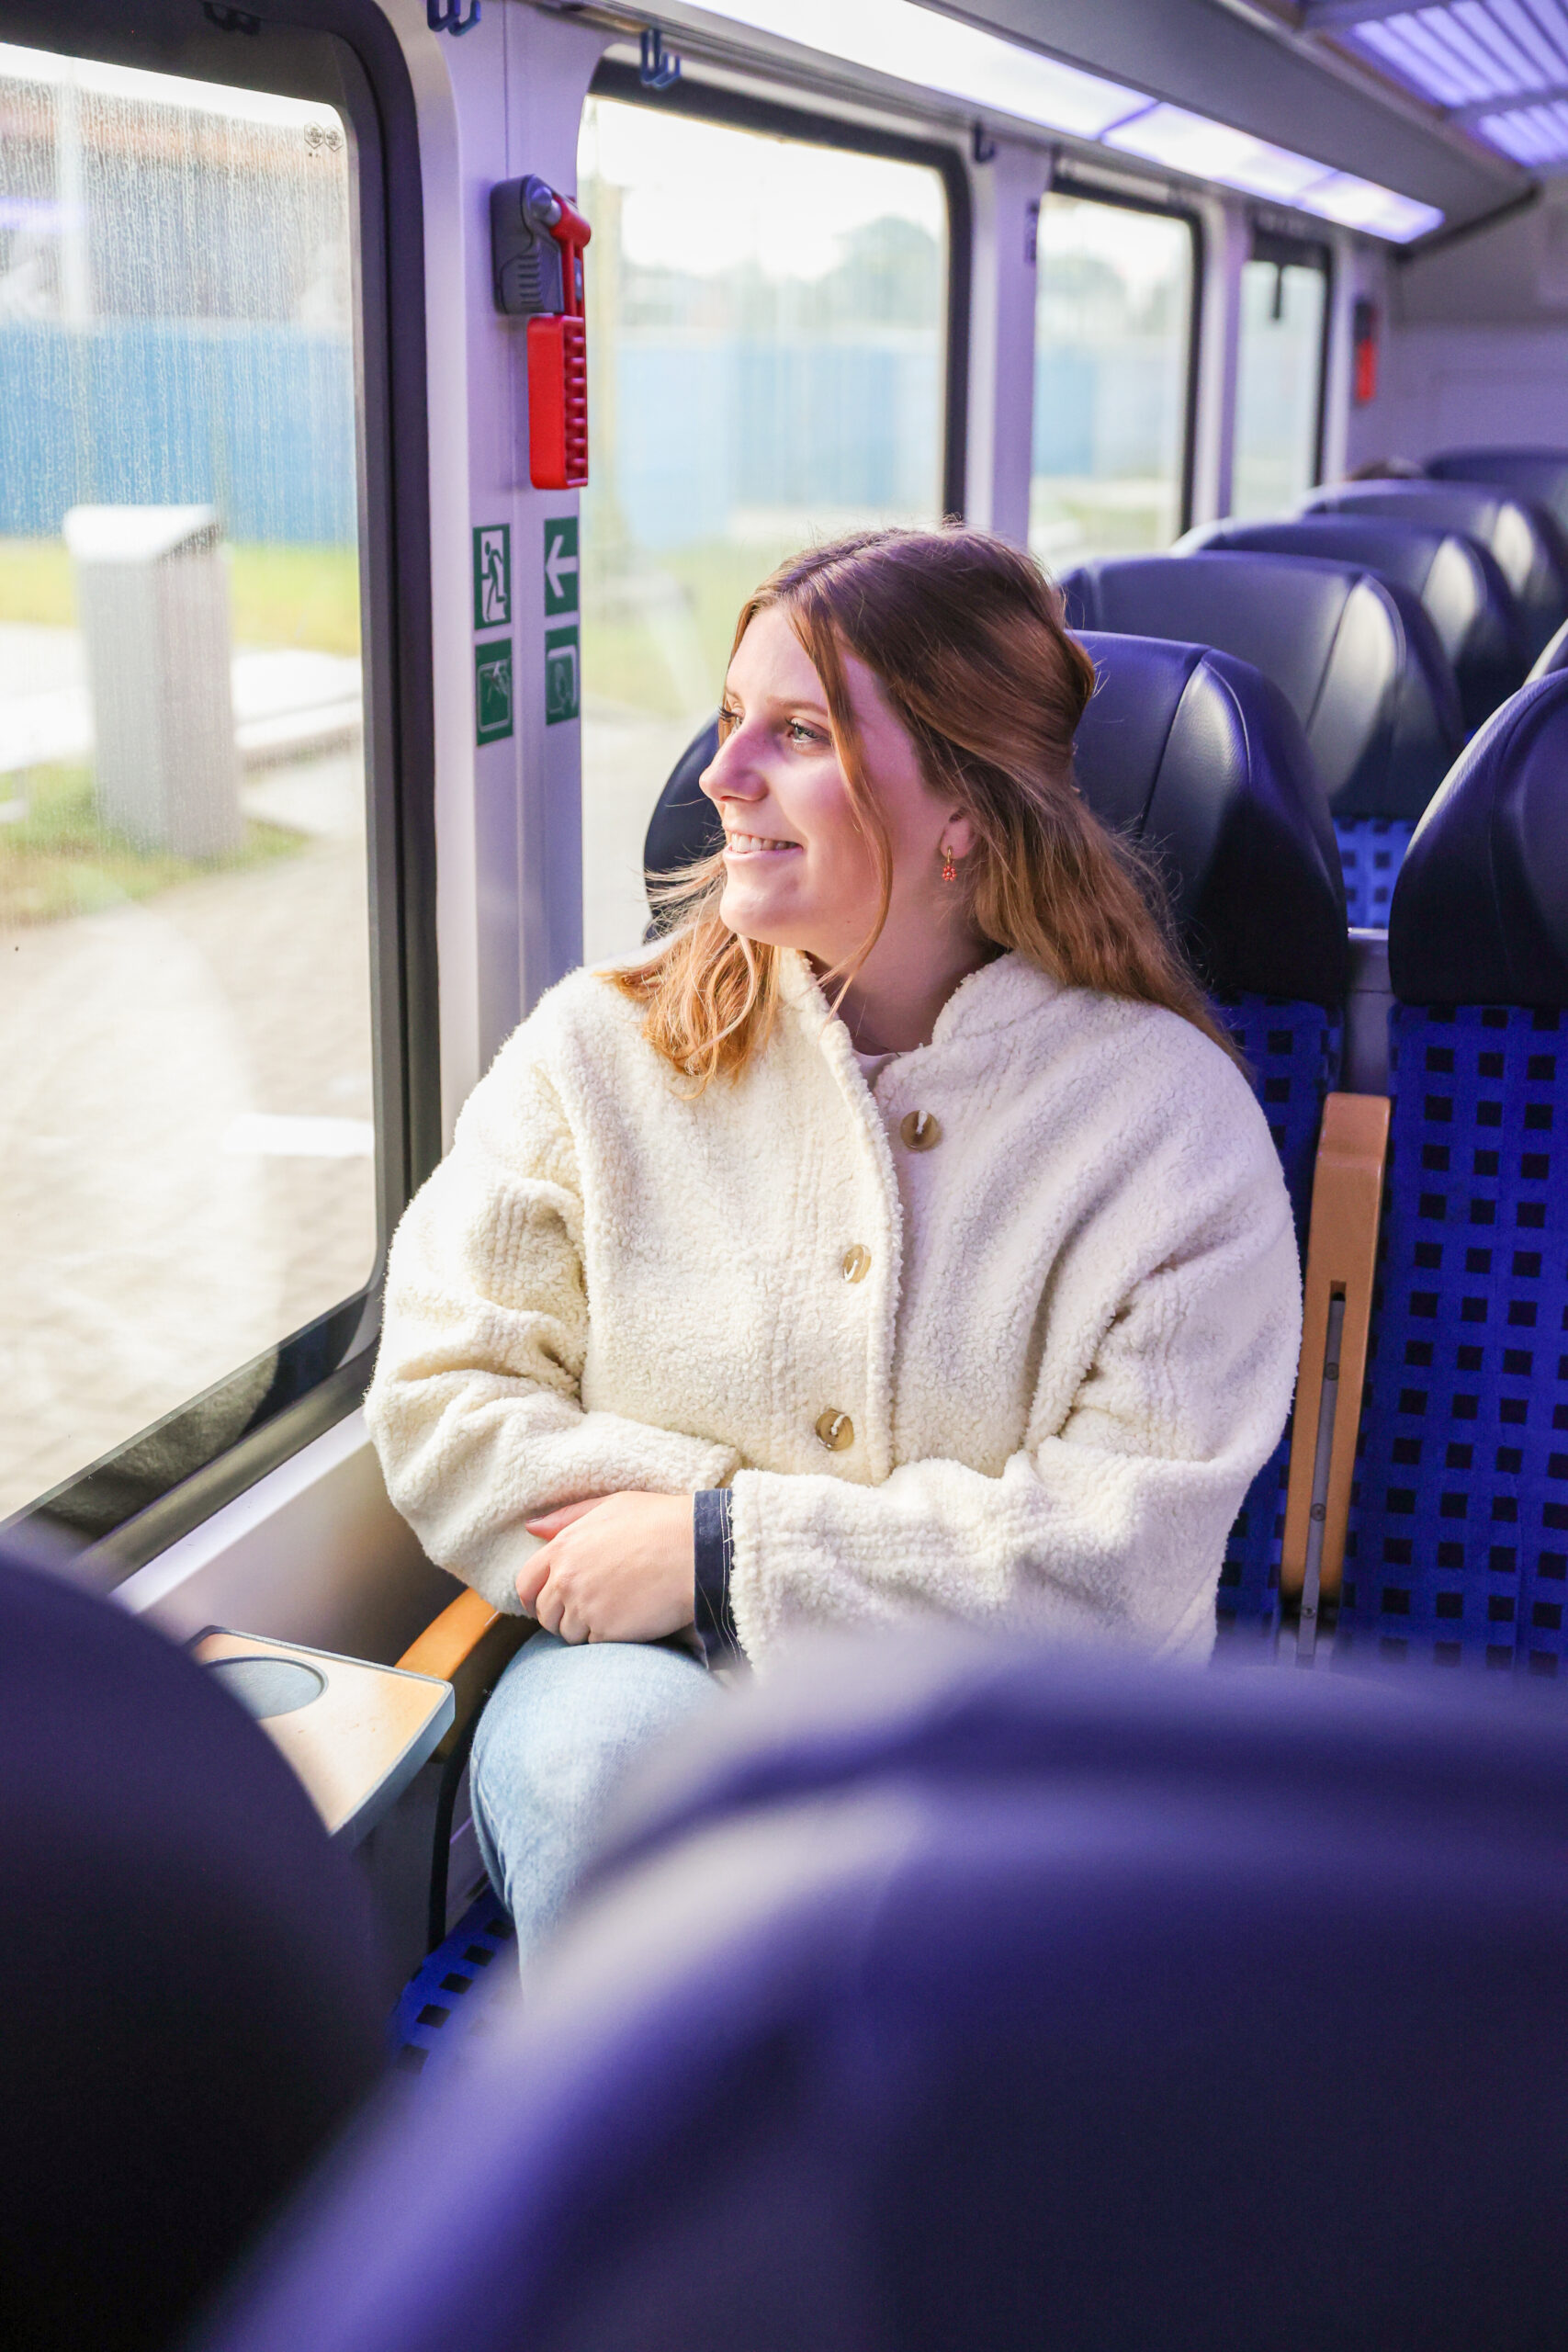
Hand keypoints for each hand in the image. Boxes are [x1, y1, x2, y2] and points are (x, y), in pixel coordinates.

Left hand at [515, 1492, 695, 1644]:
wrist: (695, 1550)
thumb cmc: (659, 1522)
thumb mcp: (611, 1506)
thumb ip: (568, 1517)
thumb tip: (532, 1527)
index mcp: (563, 1547)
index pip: (525, 1583)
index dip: (533, 1597)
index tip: (545, 1604)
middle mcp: (566, 1578)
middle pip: (545, 1614)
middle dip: (560, 1616)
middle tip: (588, 1610)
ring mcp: (585, 1607)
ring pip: (567, 1633)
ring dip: (584, 1629)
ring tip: (613, 1613)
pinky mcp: (606, 1630)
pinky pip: (593, 1644)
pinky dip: (606, 1639)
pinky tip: (627, 1621)